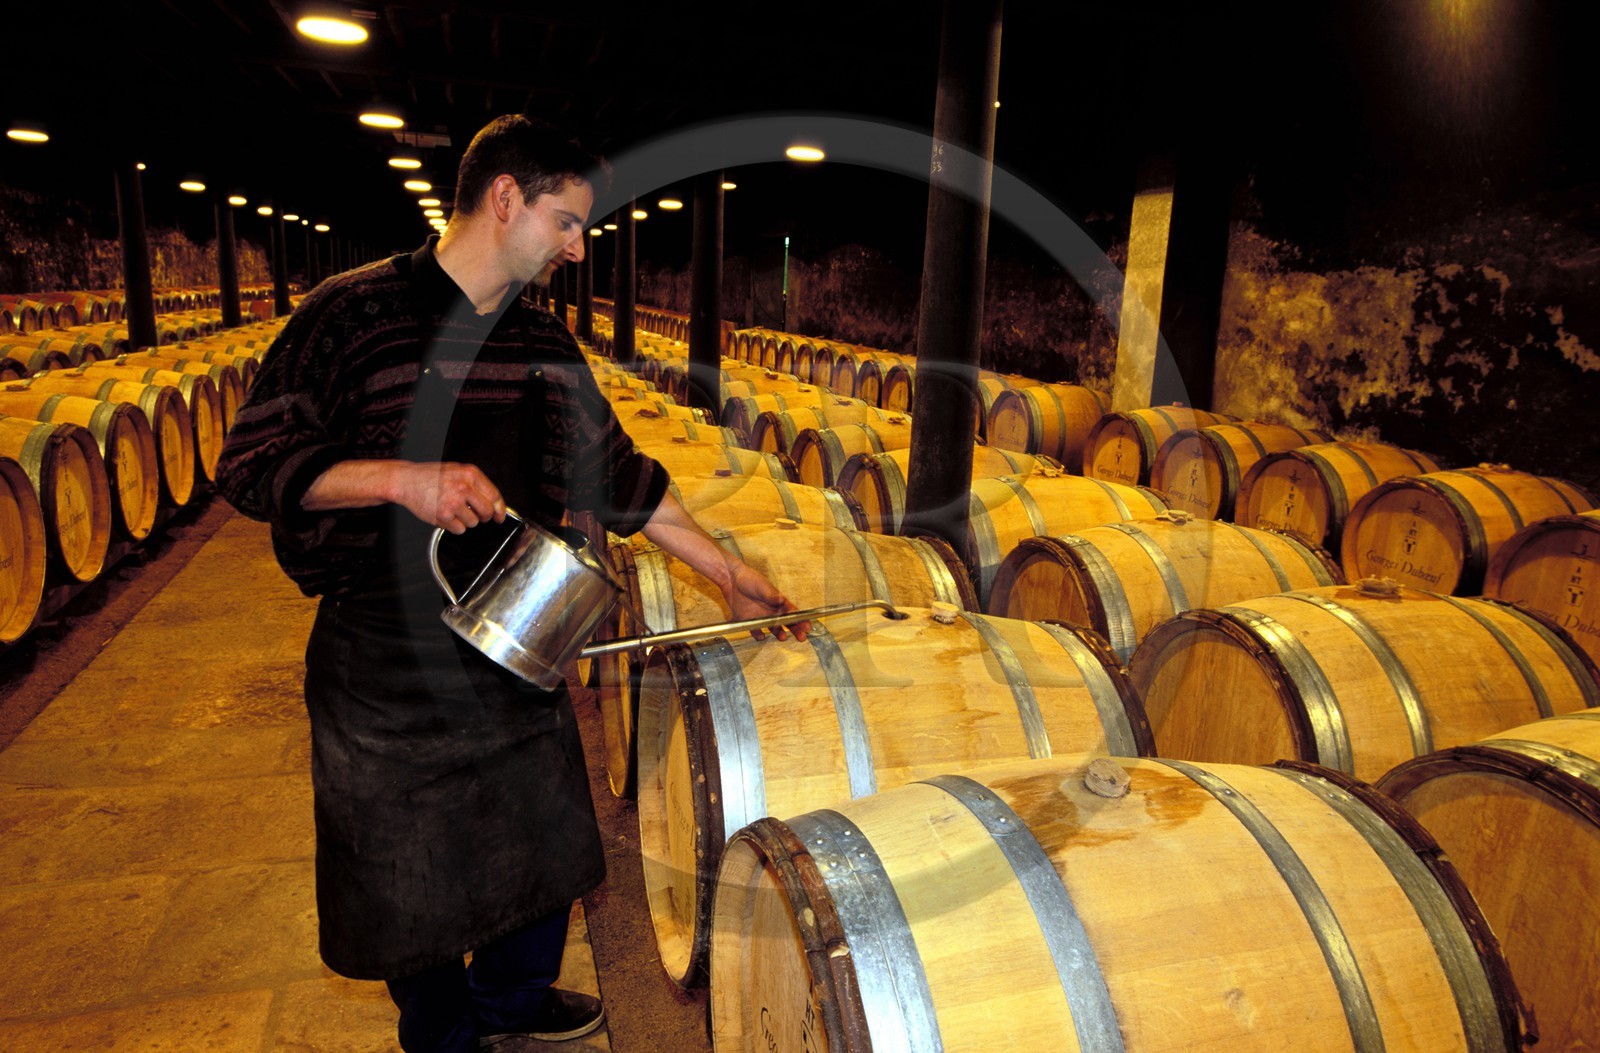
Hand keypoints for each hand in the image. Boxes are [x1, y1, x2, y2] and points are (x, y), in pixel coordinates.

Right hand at [391, 461, 506, 533]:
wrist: (407, 481)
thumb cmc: (431, 476)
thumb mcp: (457, 470)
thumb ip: (475, 484)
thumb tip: (493, 503)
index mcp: (470, 474)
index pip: (494, 496)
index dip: (500, 509)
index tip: (500, 516)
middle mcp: (463, 487)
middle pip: (486, 512)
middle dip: (483, 517)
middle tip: (476, 515)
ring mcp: (453, 502)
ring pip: (473, 522)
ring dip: (466, 520)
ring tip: (453, 510)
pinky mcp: (443, 516)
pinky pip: (460, 529)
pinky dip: (455, 526)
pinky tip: (446, 515)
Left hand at [728, 562, 809, 641]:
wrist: (731, 580)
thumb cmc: (749, 579)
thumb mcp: (762, 586)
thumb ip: (771, 596)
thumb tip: (782, 601)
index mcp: (778, 601)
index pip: (792, 612)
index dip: (801, 619)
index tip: (807, 626)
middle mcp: (771, 611)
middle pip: (786, 623)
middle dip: (795, 630)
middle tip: (802, 637)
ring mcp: (761, 617)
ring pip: (774, 629)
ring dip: (779, 634)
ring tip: (782, 637)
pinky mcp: (749, 621)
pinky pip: (756, 632)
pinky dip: (759, 635)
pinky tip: (761, 636)